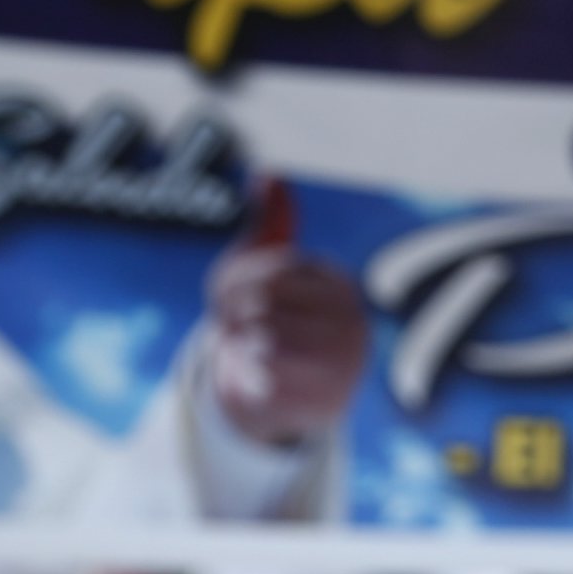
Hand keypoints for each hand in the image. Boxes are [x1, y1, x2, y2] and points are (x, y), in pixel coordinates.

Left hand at [203, 181, 366, 449]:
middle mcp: (350, 318)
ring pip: (268, 339)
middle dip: (234, 315)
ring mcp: (343, 361)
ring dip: (241, 345)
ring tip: (244, 347)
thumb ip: (272, 223)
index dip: (233, 283)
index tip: (222, 296)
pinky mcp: (326, 400)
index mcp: (336, 282)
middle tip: (230, 326)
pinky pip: (269, 378)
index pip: (273, 269)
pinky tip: (252, 373)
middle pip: (266, 303)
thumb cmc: (278, 320)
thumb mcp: (272, 270)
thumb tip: (268, 174)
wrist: (293, 394)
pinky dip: (249, 374)